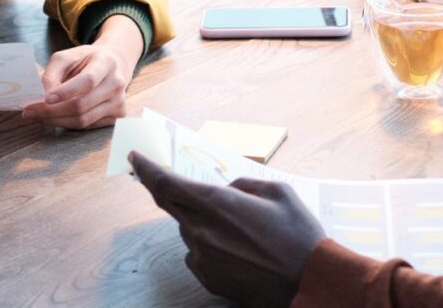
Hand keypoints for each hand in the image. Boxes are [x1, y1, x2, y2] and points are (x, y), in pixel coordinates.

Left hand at [22, 15, 143, 128]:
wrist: (114, 64)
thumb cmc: (86, 60)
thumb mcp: (67, 57)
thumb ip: (52, 73)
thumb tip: (42, 97)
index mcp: (106, 62)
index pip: (87, 81)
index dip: (65, 92)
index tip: (44, 99)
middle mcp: (116, 83)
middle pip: (82, 105)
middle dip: (52, 112)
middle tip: (31, 112)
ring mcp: (119, 101)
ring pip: (83, 120)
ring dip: (57, 121)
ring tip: (39, 116)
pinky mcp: (118, 115)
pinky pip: (88, 126)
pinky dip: (68, 123)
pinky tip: (58, 117)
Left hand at [130, 151, 325, 307]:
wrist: (308, 284)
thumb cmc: (298, 236)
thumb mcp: (279, 193)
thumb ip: (244, 186)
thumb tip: (227, 190)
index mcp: (216, 204)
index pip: (166, 183)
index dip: (146, 169)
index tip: (134, 158)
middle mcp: (202, 231)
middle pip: (172, 206)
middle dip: (174, 192)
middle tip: (181, 184)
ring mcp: (202, 259)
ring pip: (190, 230)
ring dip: (204, 222)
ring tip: (243, 230)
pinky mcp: (208, 280)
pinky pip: (199, 255)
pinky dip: (211, 246)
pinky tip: (241, 251)